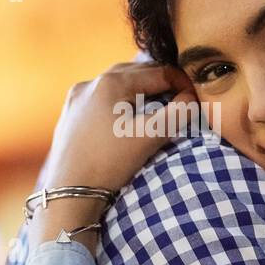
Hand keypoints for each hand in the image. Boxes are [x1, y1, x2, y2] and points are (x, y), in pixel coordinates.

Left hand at [42, 61, 197, 192]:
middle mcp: (90, 83)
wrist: (68, 192)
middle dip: (161, 84)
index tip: (196, 99)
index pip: (158, 72)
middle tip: (180, 99)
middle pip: (136, 73)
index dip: (182, 83)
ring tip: (157, 107)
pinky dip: (120, 102)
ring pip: (118, 85)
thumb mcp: (150, 136)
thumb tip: (191, 98)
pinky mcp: (70, 115)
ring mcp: (76, 99)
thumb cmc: (109, 163)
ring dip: (140, 92)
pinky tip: (127, 117)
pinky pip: (101, 99)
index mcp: (111, 82)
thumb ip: (178, 113)